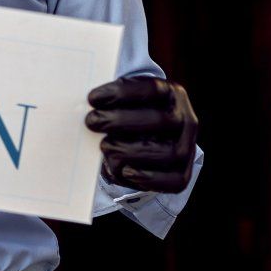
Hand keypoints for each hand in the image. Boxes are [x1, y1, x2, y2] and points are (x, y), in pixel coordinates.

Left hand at [84, 75, 197, 194]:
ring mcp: (186, 148)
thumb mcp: (123, 100)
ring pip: (168, 153)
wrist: (149, 141)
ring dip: (130, 151)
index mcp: (172, 94)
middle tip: (91, 122)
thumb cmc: (126, 116)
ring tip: (104, 146)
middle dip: (120, 122)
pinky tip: (125, 171)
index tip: (92, 99)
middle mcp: (185, 120)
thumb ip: (110, 100)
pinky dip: (148, 178)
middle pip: (159, 121)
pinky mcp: (182, 174)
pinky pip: (173, 181)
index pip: (152, 90)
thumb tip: (84, 106)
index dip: (121, 93)